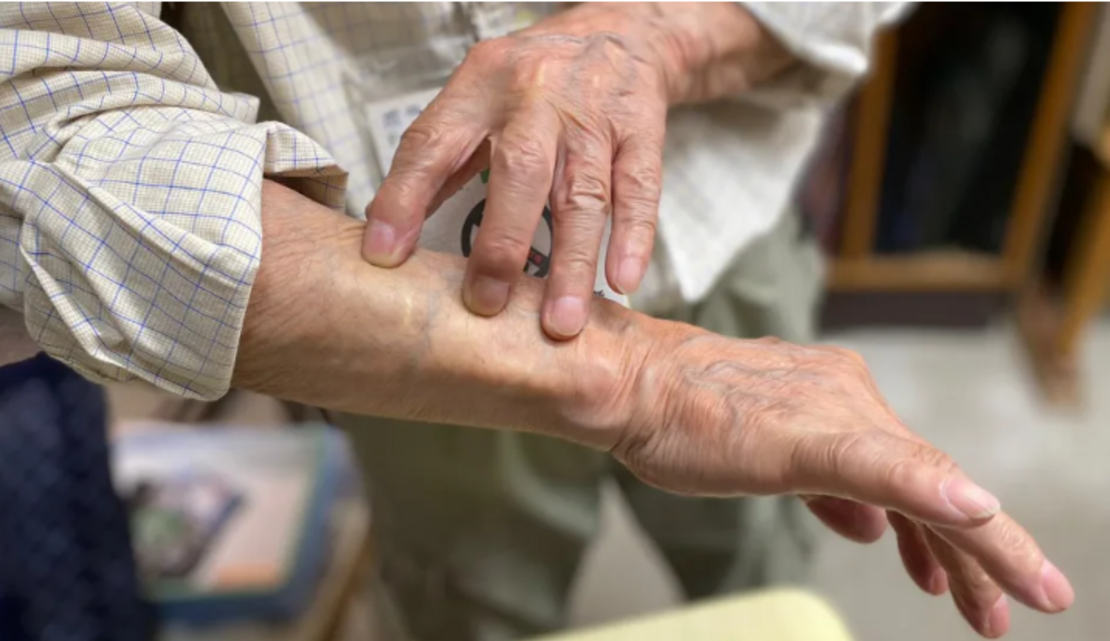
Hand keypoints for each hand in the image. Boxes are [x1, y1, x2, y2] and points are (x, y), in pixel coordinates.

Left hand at [362, 3, 790, 339]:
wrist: (619, 32)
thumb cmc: (534, 80)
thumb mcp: (475, 98)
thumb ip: (438, 159)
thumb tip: (388, 233)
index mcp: (479, 87)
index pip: (433, 142)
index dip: (404, 199)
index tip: (384, 256)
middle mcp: (536, 97)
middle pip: (519, 172)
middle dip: (501, 244)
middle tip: (487, 306)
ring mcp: (593, 115)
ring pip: (584, 193)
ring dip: (573, 262)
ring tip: (561, 323)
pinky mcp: (641, 130)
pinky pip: (639, 188)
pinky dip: (632, 237)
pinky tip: (622, 282)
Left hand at [600, 325, 1072, 637]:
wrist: (622, 385)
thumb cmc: (685, 423)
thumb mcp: (786, 454)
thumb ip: (881, 473)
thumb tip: (971, 501)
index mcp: (857, 412)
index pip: (945, 490)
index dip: (997, 548)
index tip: (1044, 596)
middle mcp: (848, 402)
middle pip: (925, 489)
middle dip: (965, 559)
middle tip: (995, 618)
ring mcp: (818, 407)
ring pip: (888, 480)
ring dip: (921, 538)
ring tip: (943, 591)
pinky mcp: (788, 417)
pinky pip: (846, 466)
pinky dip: (869, 505)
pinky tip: (876, 530)